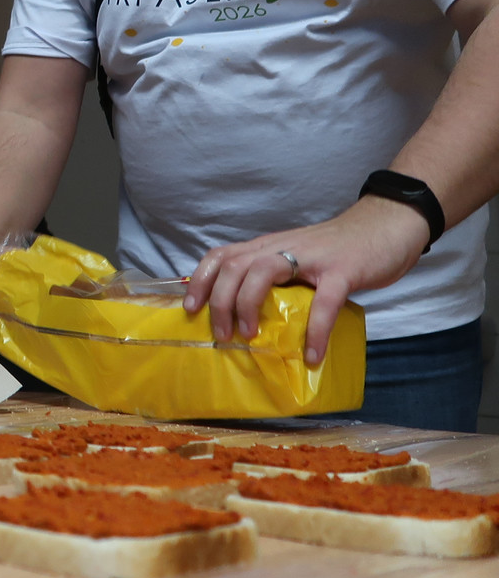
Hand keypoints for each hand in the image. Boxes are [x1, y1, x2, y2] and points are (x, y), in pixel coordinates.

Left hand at [183, 197, 430, 365]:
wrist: (388, 223)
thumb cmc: (340, 248)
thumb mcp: (297, 256)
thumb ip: (276, 276)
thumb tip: (252, 315)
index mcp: (268, 246)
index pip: (221, 256)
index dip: (201, 281)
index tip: (190, 309)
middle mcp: (282, 247)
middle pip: (234, 267)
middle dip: (219, 302)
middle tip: (221, 334)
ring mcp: (311, 257)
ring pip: (262, 273)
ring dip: (248, 307)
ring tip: (250, 337)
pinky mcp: (342, 270)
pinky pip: (323, 303)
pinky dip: (314, 330)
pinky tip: (312, 354)